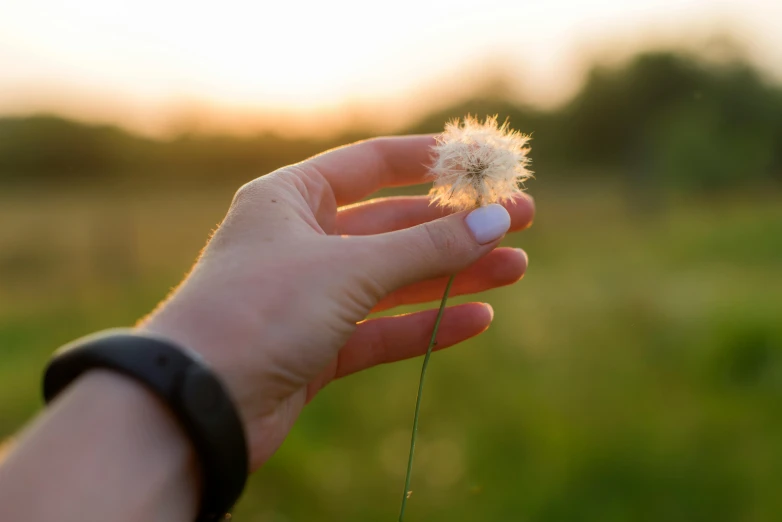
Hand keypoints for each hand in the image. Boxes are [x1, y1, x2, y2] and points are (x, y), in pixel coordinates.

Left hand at [139, 135, 534, 468]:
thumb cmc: (260, 311)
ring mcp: (309, 297)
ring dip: (452, 275)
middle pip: (392, 226)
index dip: (428, 161)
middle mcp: (299, 242)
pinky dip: (427, 324)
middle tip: (518, 221)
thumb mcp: (350, 268)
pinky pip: (382, 329)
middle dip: (455, 226)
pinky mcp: (316, 348)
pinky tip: (476, 318)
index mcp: (290, 199)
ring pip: (394, 280)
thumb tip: (493, 222)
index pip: (370, 164)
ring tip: (514, 267)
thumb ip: (424, 246)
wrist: (199, 404)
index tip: (480, 163)